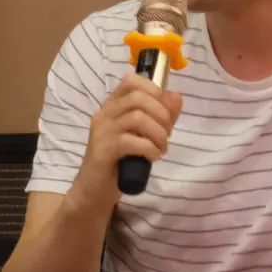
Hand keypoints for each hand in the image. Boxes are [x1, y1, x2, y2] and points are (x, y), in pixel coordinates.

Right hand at [73, 74, 182, 202]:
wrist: (95, 190)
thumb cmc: (120, 160)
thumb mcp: (143, 134)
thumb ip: (160, 115)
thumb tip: (176, 97)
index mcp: (113, 105)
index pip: (131, 81)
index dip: (153, 90)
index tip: (165, 111)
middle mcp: (104, 113)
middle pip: (138, 98)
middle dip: (161, 114)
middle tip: (166, 133)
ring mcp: (101, 131)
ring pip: (137, 118)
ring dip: (158, 133)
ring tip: (161, 147)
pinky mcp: (103, 150)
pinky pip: (132, 142)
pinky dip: (150, 149)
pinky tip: (153, 157)